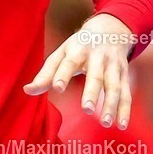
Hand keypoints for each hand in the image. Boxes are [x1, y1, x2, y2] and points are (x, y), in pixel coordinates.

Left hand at [24, 13, 133, 129]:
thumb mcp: (62, 53)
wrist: (111, 28)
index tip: (57, 88)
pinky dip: (125, 109)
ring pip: (114, 86)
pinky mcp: (124, 74)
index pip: (69, 62)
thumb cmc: (79, 45)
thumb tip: (27, 91)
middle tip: (87, 109)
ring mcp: (113, 65)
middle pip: (96, 76)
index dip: (63, 74)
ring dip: (112, 104)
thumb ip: (46, 73)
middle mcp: (97, 57)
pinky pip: (126, 93)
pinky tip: (122, 125)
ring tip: (106, 123)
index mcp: (78, 50)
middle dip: (92, 92)